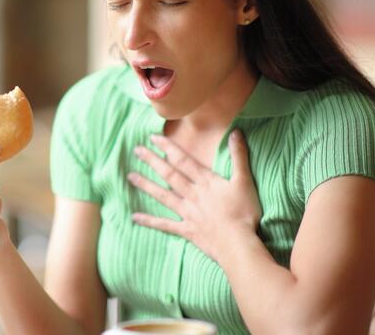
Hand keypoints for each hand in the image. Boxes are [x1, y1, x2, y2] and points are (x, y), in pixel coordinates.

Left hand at [127, 129, 260, 261]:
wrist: (238, 243)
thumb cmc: (244, 212)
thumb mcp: (244, 181)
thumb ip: (239, 156)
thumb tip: (236, 131)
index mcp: (206, 182)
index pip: (183, 160)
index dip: (168, 148)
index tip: (153, 138)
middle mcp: (192, 194)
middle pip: (169, 174)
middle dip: (152, 161)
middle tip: (136, 150)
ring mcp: (187, 212)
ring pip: (163, 196)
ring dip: (146, 185)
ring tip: (130, 176)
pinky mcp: (187, 230)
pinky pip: (165, 225)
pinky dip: (149, 221)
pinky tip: (134, 217)